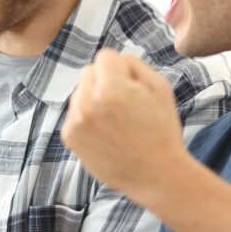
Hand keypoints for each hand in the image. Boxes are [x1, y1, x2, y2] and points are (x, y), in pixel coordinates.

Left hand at [61, 49, 189, 197]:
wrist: (156, 175)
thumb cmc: (161, 130)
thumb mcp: (160, 87)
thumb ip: (133, 64)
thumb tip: (113, 60)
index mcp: (111, 88)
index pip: (105, 56)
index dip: (122, 69)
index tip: (132, 86)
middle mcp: (88, 102)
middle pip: (88, 72)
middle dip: (104, 82)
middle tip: (124, 104)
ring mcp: (75, 121)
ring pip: (79, 92)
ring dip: (93, 100)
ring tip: (116, 121)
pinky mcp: (69, 137)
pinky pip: (74, 113)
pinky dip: (87, 119)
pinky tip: (106, 134)